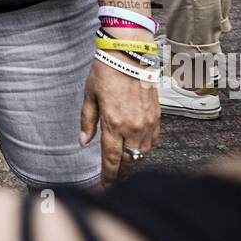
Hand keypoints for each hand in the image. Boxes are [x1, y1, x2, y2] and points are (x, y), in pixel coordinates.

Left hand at [79, 57, 159, 185]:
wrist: (129, 54)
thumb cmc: (106, 72)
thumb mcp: (89, 97)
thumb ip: (87, 122)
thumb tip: (82, 142)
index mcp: (114, 123)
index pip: (112, 159)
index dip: (108, 176)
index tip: (104, 186)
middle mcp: (133, 127)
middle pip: (129, 161)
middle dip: (120, 174)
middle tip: (113, 181)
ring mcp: (147, 122)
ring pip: (143, 154)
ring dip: (134, 164)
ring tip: (125, 170)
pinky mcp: (157, 116)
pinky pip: (154, 141)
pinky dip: (146, 150)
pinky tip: (139, 152)